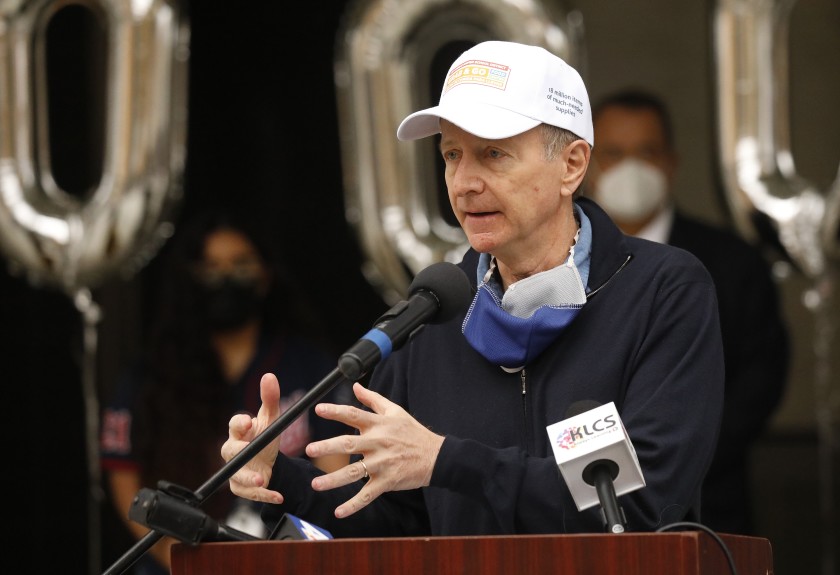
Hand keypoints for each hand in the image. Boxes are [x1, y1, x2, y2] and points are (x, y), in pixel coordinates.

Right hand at [220, 372, 284, 503]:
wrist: (269, 462)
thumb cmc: (266, 437)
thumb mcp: (272, 419)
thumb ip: (270, 399)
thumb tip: (269, 376)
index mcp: (240, 431)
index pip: (234, 425)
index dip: (239, 423)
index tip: (248, 421)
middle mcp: (234, 450)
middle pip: (230, 451)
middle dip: (239, 452)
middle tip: (248, 451)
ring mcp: (236, 469)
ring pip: (237, 475)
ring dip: (249, 479)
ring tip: (263, 479)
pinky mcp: (241, 486)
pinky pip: (249, 493)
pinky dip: (264, 495)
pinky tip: (278, 495)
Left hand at [306, 382, 444, 518]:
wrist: (436, 456)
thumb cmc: (413, 432)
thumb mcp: (395, 411)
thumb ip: (372, 399)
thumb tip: (355, 385)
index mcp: (379, 425)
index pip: (354, 415)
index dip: (336, 411)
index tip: (317, 409)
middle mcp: (379, 443)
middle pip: (349, 444)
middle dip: (328, 447)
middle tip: (309, 449)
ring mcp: (382, 464)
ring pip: (355, 472)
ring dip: (334, 479)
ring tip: (316, 484)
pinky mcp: (387, 481)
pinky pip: (368, 495)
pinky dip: (353, 505)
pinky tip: (338, 512)